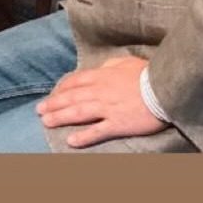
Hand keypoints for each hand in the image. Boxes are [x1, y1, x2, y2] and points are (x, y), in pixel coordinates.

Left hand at [36, 55, 166, 147]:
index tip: (51, 94)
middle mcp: (100, 91)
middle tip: (39, 110)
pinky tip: (70, 141)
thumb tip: (101, 67)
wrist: (163, 87)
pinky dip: (82, 136)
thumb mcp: (126, 62)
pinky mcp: (117, 124)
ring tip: (46, 122)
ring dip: (60, 117)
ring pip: (78, 112)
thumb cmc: (147, 74)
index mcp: (102, 75)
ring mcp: (107, 108)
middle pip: (71, 97)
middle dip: (53, 103)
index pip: (75, 81)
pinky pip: (96, 131)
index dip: (61, 88)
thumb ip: (110, 65)